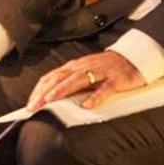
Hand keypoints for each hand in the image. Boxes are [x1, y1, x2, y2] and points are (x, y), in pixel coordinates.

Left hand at [26, 50, 142, 111]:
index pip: (52, 76)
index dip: (39, 89)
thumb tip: (51, 98)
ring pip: (77, 80)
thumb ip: (71, 83)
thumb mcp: (86, 73)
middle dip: (44, 92)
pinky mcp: (115, 79)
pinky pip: (104, 88)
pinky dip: (95, 96)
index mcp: (75, 66)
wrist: (134, 58)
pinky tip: (87, 105)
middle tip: (33, 107)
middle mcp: (84, 67)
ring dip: (62, 90)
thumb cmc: (107, 69)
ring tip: (50, 101)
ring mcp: (100, 72)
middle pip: (60, 78)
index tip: (29, 103)